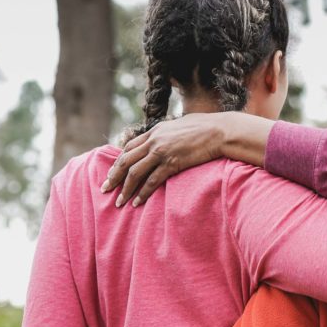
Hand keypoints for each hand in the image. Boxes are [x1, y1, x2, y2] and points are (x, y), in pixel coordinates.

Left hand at [103, 112, 261, 206]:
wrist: (221, 131)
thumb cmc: (208, 127)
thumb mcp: (183, 125)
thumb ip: (171, 133)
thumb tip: (171, 137)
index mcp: (155, 131)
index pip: (129, 147)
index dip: (119, 161)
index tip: (113, 173)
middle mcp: (154, 140)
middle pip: (126, 161)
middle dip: (113, 176)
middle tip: (105, 189)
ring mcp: (162, 152)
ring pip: (135, 172)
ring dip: (125, 189)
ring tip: (119, 202)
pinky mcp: (172, 163)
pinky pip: (152, 181)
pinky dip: (143, 193)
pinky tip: (138, 202)